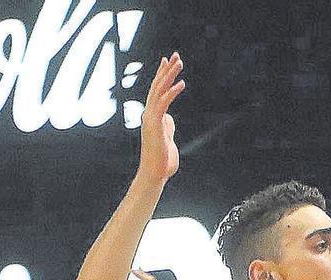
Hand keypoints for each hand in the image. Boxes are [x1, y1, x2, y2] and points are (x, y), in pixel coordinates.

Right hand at [137, 53, 185, 182]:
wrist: (155, 173)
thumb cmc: (162, 159)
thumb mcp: (167, 137)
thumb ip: (167, 125)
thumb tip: (168, 118)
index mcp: (152, 115)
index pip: (156, 90)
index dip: (162, 75)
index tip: (168, 61)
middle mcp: (149, 113)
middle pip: (157, 86)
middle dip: (167, 70)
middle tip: (175, 55)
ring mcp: (150, 118)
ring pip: (159, 91)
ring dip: (169, 75)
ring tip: (179, 62)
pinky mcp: (155, 124)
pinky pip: (163, 104)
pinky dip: (172, 92)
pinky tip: (181, 83)